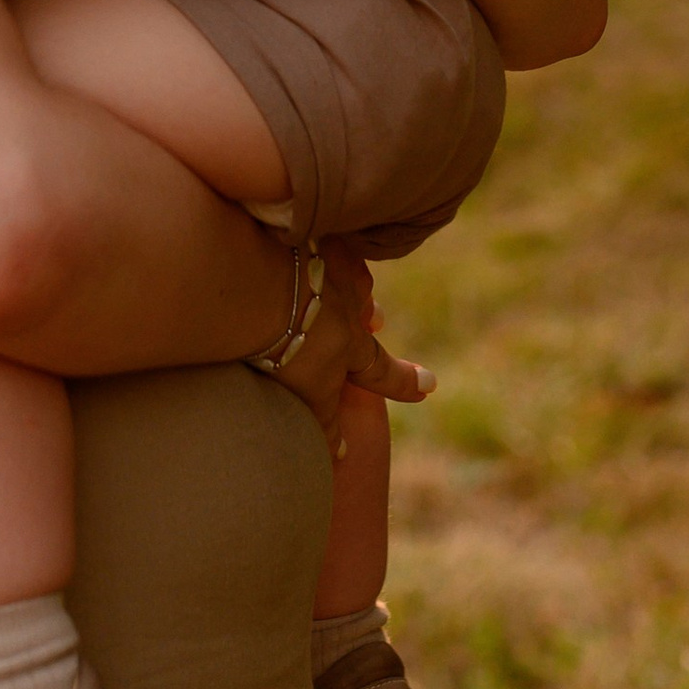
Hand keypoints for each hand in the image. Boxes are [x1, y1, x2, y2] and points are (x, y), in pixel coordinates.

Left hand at [268, 246, 432, 451]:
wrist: (260, 286)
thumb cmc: (282, 346)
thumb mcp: (308, 393)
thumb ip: (327, 424)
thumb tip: (344, 454)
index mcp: (345, 347)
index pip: (379, 370)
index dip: (403, 381)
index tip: (428, 386)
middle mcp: (342, 304)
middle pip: (362, 308)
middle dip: (368, 314)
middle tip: (376, 318)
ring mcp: (322, 265)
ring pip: (345, 271)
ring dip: (348, 276)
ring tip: (345, 278)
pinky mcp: (301, 235)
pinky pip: (320, 234)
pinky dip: (318, 239)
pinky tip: (299, 237)